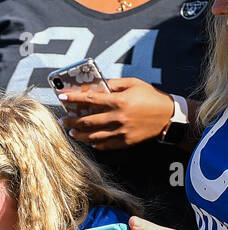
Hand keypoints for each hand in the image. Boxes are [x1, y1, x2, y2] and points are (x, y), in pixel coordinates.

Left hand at [59, 77, 177, 149]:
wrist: (168, 116)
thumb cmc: (150, 97)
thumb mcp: (135, 84)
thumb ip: (115, 84)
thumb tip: (99, 86)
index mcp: (119, 101)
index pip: (90, 100)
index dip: (74, 98)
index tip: (61, 97)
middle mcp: (118, 117)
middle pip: (87, 121)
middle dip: (71, 121)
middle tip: (62, 120)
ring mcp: (121, 131)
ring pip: (92, 136)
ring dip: (79, 135)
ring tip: (72, 132)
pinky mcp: (125, 142)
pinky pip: (104, 145)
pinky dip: (94, 143)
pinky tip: (88, 141)